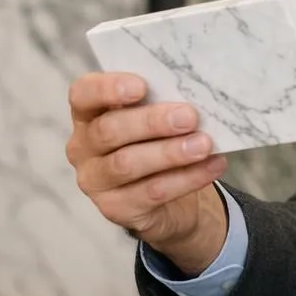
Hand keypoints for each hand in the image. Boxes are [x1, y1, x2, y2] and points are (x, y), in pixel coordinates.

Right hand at [66, 72, 229, 275]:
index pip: (83, 94)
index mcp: (88, 114)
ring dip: (170, 153)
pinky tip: (212, 165)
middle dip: (151, 122)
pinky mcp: (114, 209)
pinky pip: (151, 192)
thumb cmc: (157, 140)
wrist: (169, 193)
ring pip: (127, 164)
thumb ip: (161, 101)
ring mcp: (95, 181)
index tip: (141, 86)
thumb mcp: (155, 116)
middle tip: (189, 117)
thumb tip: (193, 92)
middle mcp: (83, 147)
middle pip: (109, 130)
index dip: (107, 88)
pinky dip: (187, 178)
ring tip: (203, 144)